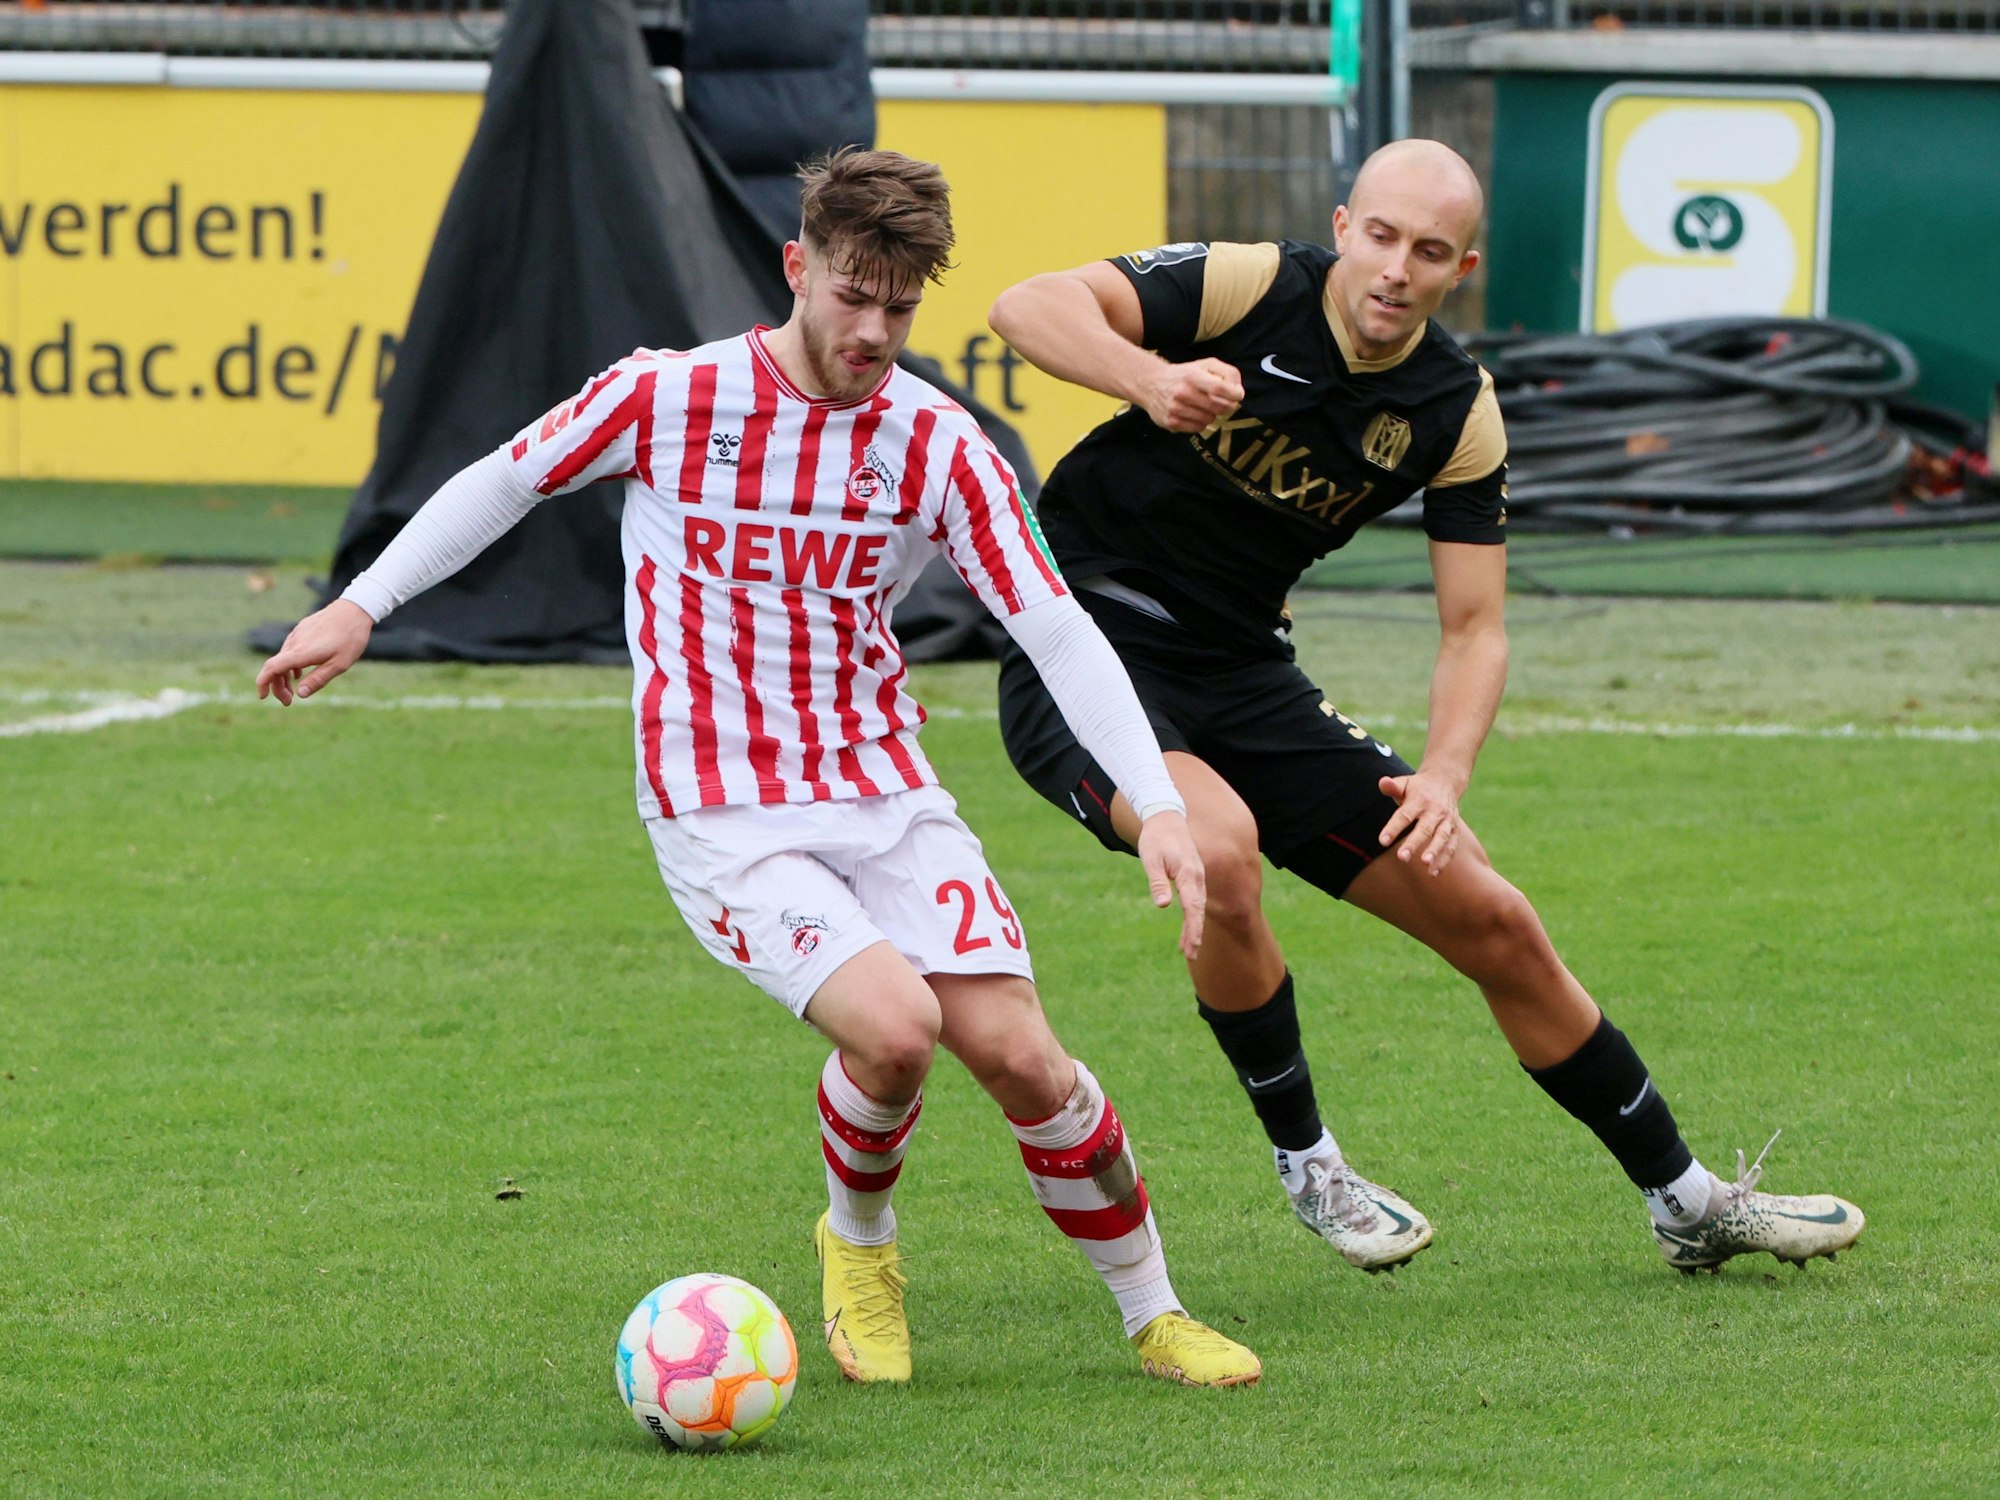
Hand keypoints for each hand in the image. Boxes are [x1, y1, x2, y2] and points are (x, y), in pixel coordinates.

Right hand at [255, 600, 374, 705]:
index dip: (263, 682)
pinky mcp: (302, 629)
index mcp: (302, 652)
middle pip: (275, 666)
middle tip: (288, 702)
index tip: (262, 696)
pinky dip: (289, 664)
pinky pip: (290, 650)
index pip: (272, 667)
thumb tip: (300, 694)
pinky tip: (297, 673)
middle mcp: (295, 642)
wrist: (355, 609)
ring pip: (282, 658)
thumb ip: (318, 679)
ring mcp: (298, 634)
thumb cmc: (350, 638)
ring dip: (284, 676)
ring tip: (293, 691)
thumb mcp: (339, 665)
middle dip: (277, 686)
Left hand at [1135, 809, 1205, 959]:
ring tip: (1188, 951)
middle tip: (1190, 955)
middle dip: (1195, 933)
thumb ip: (1158, 881)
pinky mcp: (1192, 878)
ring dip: (1193, 929)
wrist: (1166, 818)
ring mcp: (1196, 877)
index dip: (1193, 926)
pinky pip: (1195, 901)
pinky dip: (1192, 917)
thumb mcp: (1150, 859)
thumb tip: (1163, 905)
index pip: (1193, 905)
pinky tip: (1187, 931)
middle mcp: (1197, 877)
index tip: (1193, 945)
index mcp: (1188, 873)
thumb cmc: (1156, 838)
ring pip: (1198, 907)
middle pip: (1198, 910)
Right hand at [1137, 358, 1242, 432]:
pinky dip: (1201, 423)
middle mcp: (1183, 392)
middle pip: (1218, 407)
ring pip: (1210, 419)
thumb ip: (1226, 373)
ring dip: (1212, 414)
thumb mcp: (1204, 365)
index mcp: (1192, 375)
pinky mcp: (1171, 422)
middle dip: (1227, 406)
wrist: (1150, 384)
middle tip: (1224, 402)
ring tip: (1204, 406)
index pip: (1219, 387)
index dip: (1234, 394)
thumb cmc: (1184, 374)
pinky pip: (1198, 428)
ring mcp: (1176, 409)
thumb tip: (1238, 391)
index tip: (1238, 395)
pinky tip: (1195, 414)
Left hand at [1376, 770, 1463, 876]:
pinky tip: (1433, 873)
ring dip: (1435, 852)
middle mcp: (1435, 810)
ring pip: (1442, 837)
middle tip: (1402, 857)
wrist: (1445, 782)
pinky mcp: (1455, 830)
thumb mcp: (1404, 782)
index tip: (1382, 841)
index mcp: (1419, 799)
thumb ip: (1392, 786)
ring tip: (1425, 864)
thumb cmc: (1417, 787)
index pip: (1405, 815)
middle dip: (1414, 843)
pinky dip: (1444, 860)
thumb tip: (1382, 782)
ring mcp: (1447, 821)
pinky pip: (1451, 846)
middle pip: (1425, 828)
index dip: (1394, 827)